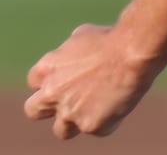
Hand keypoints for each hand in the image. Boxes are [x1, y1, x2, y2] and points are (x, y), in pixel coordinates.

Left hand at [24, 24, 149, 138]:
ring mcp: (70, 112)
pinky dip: (107, 120)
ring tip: (96, 109)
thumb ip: (68, 53)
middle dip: (47, 108)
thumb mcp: (81, 36)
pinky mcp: (90, 125)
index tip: (64, 81)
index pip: (34, 82)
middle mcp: (52, 93)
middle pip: (33, 111)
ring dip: (75, 122)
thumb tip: (71, 55)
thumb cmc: (110, 39)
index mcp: (47, 68)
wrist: (132, 53)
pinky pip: (96, 129)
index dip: (49, 82)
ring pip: (62, 131)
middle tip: (67, 103)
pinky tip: (120, 104)